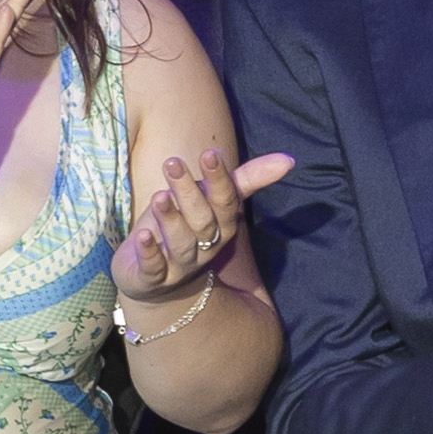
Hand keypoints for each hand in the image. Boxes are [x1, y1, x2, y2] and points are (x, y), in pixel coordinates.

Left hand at [110, 148, 293, 305]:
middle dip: (189, 192)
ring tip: (160, 197)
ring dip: (170, 220)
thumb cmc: (187, 227)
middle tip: (172, 162)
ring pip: (180, 244)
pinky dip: (149, 252)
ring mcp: (178, 265)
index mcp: (221, 226)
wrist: (156, 278)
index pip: (226, 202)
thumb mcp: (213, 201)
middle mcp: (204, 247)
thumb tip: (289, 160)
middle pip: (202, 220)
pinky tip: (143, 235)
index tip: (210, 154)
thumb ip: (247, 179)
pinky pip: (153, 268)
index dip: (220, 180)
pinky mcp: (152, 278)